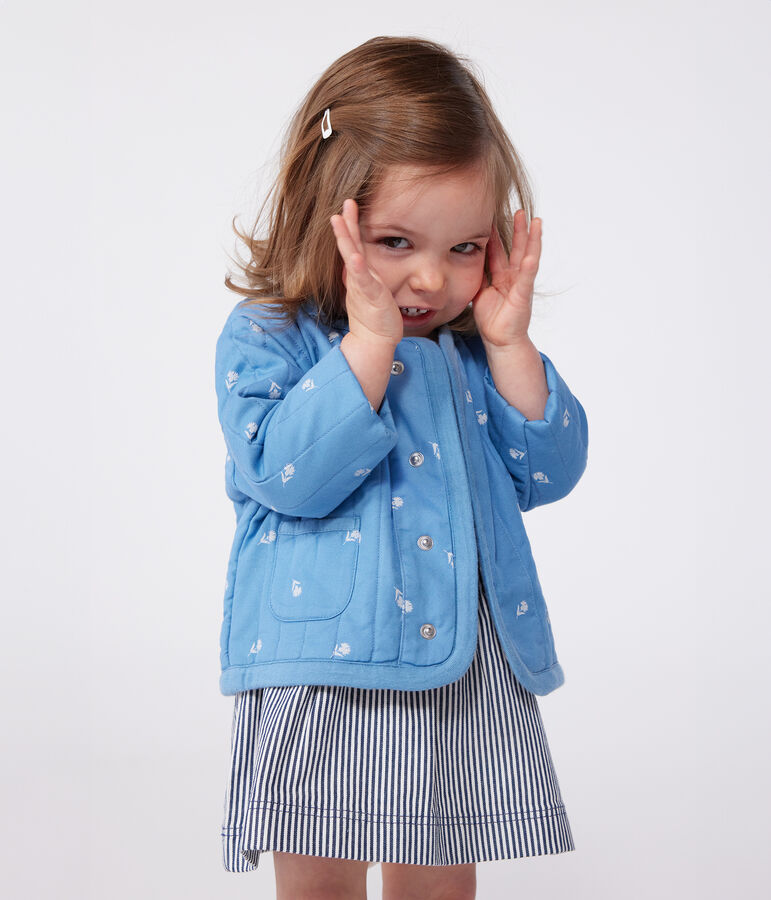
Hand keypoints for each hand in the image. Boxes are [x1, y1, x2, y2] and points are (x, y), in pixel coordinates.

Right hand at [330, 199, 403, 347]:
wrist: (375, 340)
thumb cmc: (375, 316)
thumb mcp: (370, 288)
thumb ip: (365, 273)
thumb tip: (361, 259)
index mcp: (357, 273)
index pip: (352, 245)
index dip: (349, 225)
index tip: (348, 205)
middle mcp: (356, 277)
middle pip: (348, 246)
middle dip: (345, 224)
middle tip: (343, 204)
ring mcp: (361, 286)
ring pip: (351, 258)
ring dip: (345, 239)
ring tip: (339, 220)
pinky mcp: (370, 297)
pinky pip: (363, 281)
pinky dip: (358, 269)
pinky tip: (354, 257)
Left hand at [471, 210, 541, 349]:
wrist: (499, 340)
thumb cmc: (491, 318)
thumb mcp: (479, 291)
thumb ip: (477, 276)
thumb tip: (462, 260)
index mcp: (501, 275)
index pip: (498, 250)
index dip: (495, 234)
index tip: (491, 215)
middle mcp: (513, 277)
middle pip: (516, 248)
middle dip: (518, 229)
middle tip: (517, 210)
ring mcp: (520, 285)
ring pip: (527, 257)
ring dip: (532, 240)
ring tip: (536, 222)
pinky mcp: (522, 296)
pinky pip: (526, 279)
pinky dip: (530, 267)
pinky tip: (532, 254)